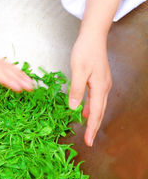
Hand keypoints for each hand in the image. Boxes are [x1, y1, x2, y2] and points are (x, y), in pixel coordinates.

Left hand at [69, 32, 110, 146]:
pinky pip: (96, 98)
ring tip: (87, 128)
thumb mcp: (78, 70)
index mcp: (100, 88)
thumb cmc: (85, 51)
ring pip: (98, 105)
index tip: (89, 141)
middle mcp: (104, 88)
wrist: (93, 37)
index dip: (92, 128)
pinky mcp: (100, 79)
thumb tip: (74, 108)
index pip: (95, 113)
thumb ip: (76, 90)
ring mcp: (103, 83)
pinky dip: (91, 106)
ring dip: (93, 117)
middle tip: (89, 140)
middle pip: (99, 112)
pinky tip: (84, 108)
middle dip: (94, 127)